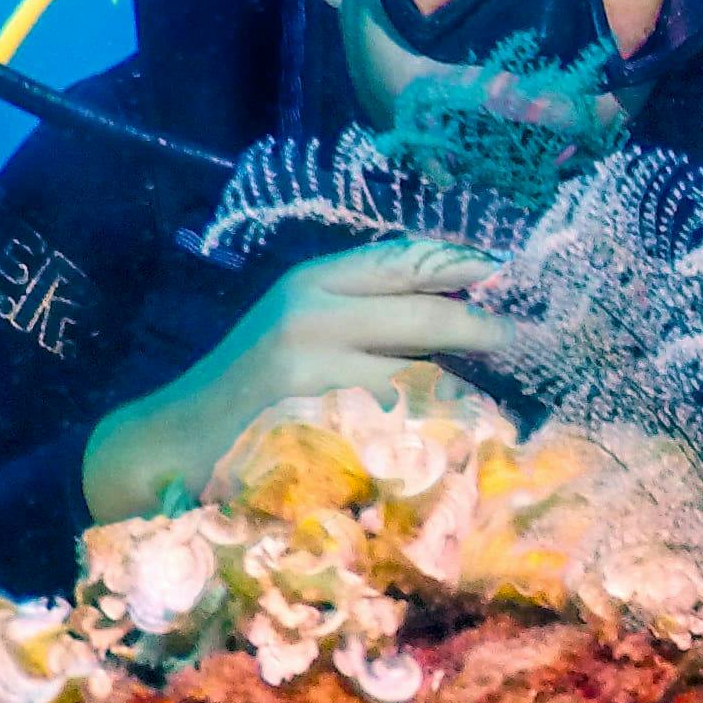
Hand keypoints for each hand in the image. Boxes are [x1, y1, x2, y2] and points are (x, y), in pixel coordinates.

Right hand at [83, 240, 507, 521]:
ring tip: (492, 406)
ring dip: (463, 392)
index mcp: (311, 281)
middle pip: (426, 315)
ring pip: (419, 376)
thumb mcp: (300, 322)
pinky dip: (431, 432)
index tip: (510, 270)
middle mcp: (313, 315)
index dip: (465, 264)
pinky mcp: (316, 424)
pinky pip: (397, 426)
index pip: (405, 259)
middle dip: (484, 327)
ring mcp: (313, 371)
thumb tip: (462, 304)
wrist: (176, 438)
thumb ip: (365, 309)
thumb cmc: (252, 382)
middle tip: (526, 338)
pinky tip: (451, 443)